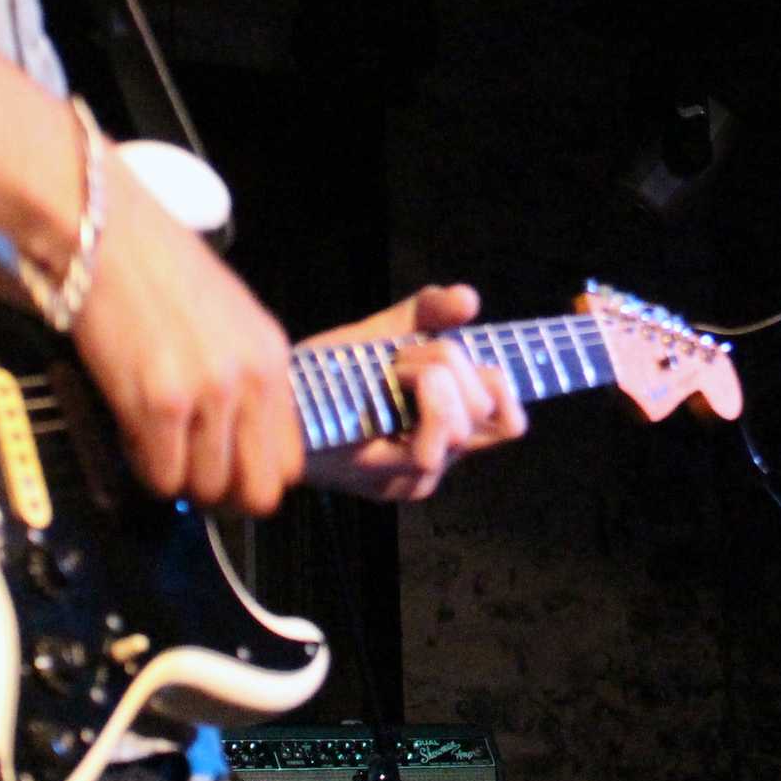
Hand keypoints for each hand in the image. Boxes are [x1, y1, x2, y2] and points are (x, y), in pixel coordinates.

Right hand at [68, 159, 306, 515]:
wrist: (107, 235)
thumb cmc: (160, 269)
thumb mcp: (231, 319)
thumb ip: (245, 377)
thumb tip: (239, 440)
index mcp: (273, 358)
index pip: (291, 459)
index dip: (256, 477)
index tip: (229, 475)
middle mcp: (251, 380)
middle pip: (257, 489)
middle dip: (222, 493)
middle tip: (191, 474)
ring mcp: (208, 395)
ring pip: (204, 488)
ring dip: (177, 479)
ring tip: (157, 446)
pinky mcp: (159, 403)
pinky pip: (161, 475)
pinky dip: (145, 468)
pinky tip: (133, 435)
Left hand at [302, 284, 528, 500]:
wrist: (270, 400)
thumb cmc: (328, 374)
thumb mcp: (384, 334)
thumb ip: (428, 314)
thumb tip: (469, 298)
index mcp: (443, 432)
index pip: (509, 421)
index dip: (503, 385)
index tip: (466, 355)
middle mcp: (435, 461)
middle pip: (486, 413)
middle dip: (454, 364)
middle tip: (408, 353)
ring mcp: (409, 477)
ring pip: (461, 428)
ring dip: (434, 378)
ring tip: (395, 367)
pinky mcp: (380, 481)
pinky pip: (426, 448)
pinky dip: (417, 398)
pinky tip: (387, 382)